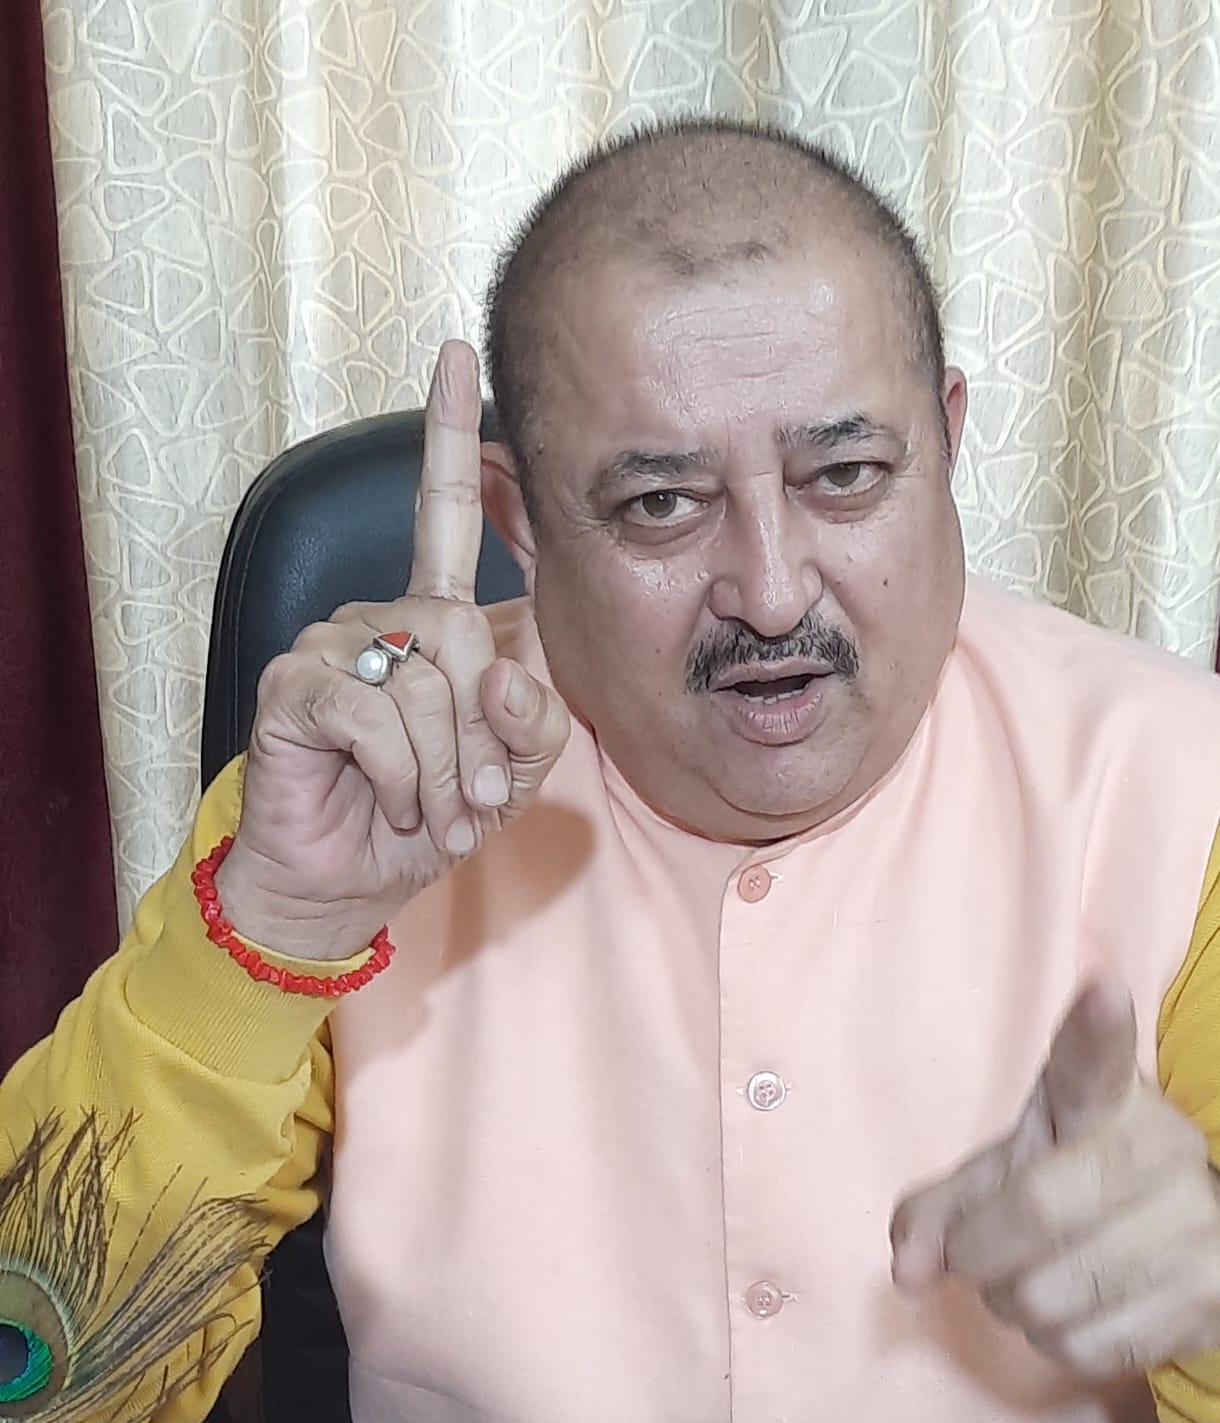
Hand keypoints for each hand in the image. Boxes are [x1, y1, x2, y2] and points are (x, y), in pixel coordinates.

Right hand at [214, 340, 569, 961]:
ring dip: (447, 769)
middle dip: (486, 734)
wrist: (349, 880)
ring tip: (431, 809)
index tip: (458, 352)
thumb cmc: (429, 815)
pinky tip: (390, 800)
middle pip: (467, 633)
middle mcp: (381, 614)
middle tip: (474, 796)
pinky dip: (402, 776)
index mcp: (434, 618)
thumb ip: (532, 718)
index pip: (445, 510)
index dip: (452, 434)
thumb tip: (499, 669)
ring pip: (428, 681)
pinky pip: (376, 714)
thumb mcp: (511, 771)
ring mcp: (333, 642)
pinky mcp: (294, 682)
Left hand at [889, 981, 1219, 1378]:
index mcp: (1105, 1095)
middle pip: (1036, 1211)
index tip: (1100, 989)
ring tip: (1032, 1279)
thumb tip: (906, 1274)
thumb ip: (939, 1210)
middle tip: (975, 1254)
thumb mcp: (1007, 1171)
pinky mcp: (1207, 1295)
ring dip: (1012, 1304)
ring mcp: (1193, 1221)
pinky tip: (1076, 1310)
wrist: (1210, 1245)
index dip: (1096, 1025)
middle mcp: (1162, 1146)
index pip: (1097, 1057)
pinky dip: (1055, 1342)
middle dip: (979, 1251)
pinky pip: (1085, 1346)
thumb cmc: (1080, 1187)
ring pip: (1051, 1294)